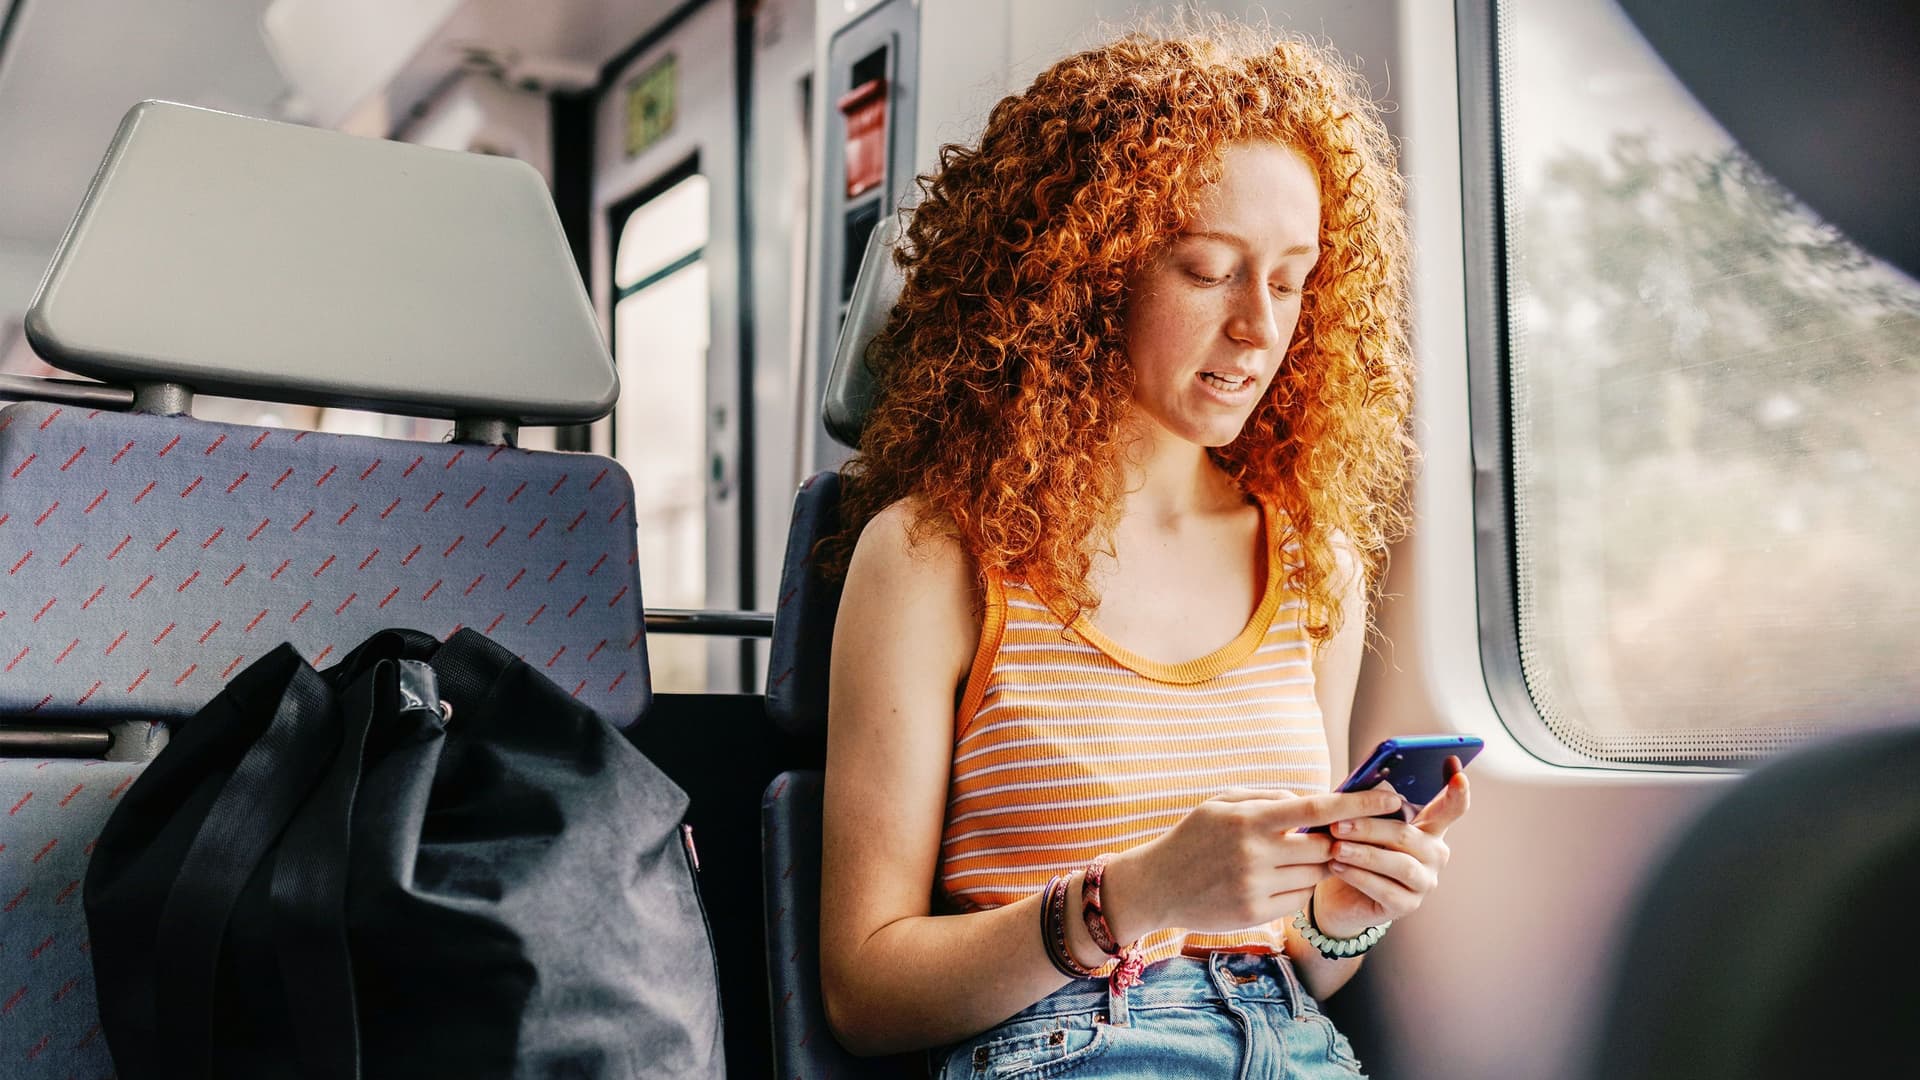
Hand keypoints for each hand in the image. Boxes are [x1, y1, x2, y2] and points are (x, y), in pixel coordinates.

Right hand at [1105, 785, 1406, 939]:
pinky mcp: (1254, 914)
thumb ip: (1267, 796)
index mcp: (1249, 818)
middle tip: (1329, 836)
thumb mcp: (1221, 803)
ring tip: (1287, 859)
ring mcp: (1255, 886)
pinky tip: (1272, 881)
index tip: (1391, 799)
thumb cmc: (1192, 837)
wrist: (1155, 885)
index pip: (1317, 809)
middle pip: (1324, 846)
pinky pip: (1297, 900)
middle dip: (1334, 841)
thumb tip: (1312, 799)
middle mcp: (1255, 853)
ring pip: (1314, 875)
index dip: (1359, 802)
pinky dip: (1296, 888)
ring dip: (1313, 866)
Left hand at [1312, 757, 1471, 937]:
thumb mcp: (1360, 821)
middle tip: (1338, 824)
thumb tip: (1363, 787)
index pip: (1451, 808)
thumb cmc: (1353, 847)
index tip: (1458, 774)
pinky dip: (1359, 876)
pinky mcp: (1407, 905)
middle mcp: (1434, 854)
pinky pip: (1385, 890)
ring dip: (1363, 854)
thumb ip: (1369, 805)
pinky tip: (1337, 867)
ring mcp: (1424, 882)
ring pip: (1399, 864)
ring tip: (1334, 847)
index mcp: (1428, 827)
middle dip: (1370, 828)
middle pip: (1407, 836)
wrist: (1337, 893)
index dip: (1457, 793)